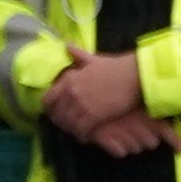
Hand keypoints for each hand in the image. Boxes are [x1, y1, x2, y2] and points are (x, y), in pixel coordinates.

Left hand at [42, 49, 173, 161]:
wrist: (133, 76)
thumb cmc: (115, 67)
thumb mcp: (93, 59)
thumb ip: (78, 55)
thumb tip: (66, 45)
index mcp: (69, 79)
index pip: (47, 99)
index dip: (49, 109)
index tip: (55, 113)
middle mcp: (71, 92)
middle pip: (56, 114)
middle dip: (61, 122)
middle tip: (67, 125)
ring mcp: (81, 104)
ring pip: (67, 124)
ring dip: (71, 130)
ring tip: (76, 132)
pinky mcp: (93, 116)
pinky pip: (81, 130)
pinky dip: (82, 135)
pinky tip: (86, 136)